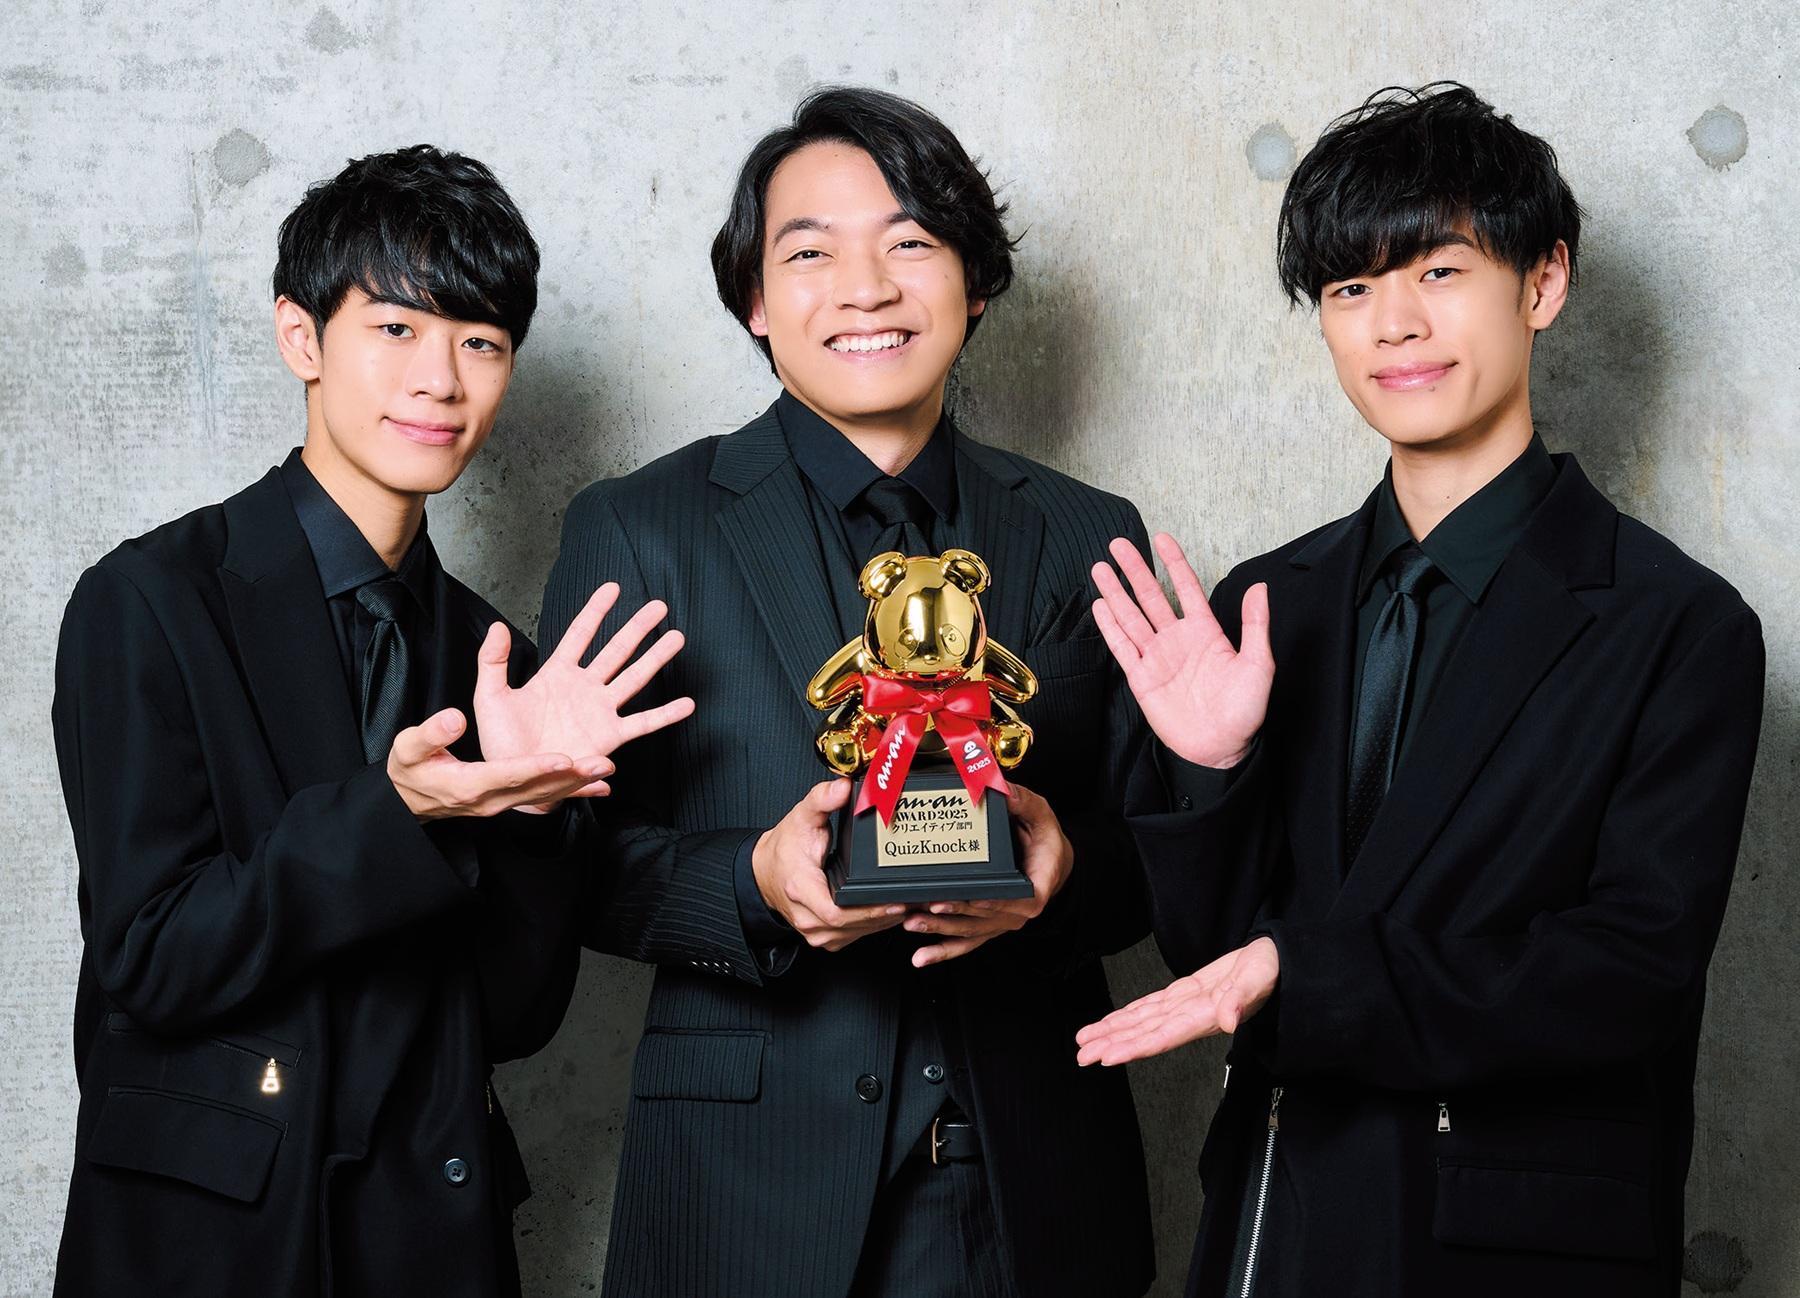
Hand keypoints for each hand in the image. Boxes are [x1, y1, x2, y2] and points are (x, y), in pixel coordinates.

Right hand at [388, 707, 614, 821]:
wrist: (409, 801)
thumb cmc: (410, 770)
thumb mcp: (410, 748)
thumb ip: (432, 734)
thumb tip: (454, 718)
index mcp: (468, 784)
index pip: (509, 775)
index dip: (537, 767)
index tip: (562, 758)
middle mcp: (491, 799)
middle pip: (537, 788)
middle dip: (572, 777)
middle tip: (602, 764)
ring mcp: (502, 804)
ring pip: (546, 794)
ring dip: (579, 783)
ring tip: (607, 769)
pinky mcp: (509, 801)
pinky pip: (546, 798)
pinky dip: (574, 794)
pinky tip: (599, 789)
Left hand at [474, 583, 695, 805]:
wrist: (515, 780)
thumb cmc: (502, 742)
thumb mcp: (490, 697)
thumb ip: (492, 661)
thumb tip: (497, 626)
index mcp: (557, 675)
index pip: (580, 634)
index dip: (597, 610)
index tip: (614, 589)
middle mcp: (584, 689)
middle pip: (616, 651)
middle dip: (638, 628)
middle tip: (659, 607)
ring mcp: (599, 712)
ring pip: (634, 679)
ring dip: (655, 659)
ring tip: (676, 639)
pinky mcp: (609, 738)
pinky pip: (642, 723)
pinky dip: (665, 715)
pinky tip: (686, 704)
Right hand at [752, 780, 905, 950]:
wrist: (765, 871)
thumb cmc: (785, 848)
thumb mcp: (801, 817)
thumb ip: (822, 799)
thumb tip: (843, 787)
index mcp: (801, 888)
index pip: (835, 912)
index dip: (867, 911)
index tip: (893, 902)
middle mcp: (806, 916)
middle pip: (852, 924)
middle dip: (885, 914)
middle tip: (915, 901)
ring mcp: (815, 931)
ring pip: (856, 933)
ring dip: (884, 921)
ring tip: (913, 906)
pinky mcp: (824, 936)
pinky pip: (853, 935)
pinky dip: (875, 925)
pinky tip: (893, 912)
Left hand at [902, 782, 1073, 966]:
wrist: (1053, 861)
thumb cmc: (1046, 839)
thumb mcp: (1042, 815)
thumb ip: (1025, 803)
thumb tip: (1004, 789)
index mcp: (1036, 887)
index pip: (1018, 901)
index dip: (995, 902)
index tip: (974, 898)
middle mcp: (1018, 911)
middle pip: (986, 918)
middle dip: (955, 913)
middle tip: (928, 905)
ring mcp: (1001, 921)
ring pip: (970, 932)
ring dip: (940, 930)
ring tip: (913, 924)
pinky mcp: (987, 926)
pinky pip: (965, 942)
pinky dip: (942, 951)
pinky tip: (921, 958)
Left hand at [1074, 936, 1279, 1065]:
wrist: (1277, 960)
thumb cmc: (1271, 971)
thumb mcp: (1258, 980)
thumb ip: (1240, 999)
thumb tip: (1228, 1020)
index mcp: (1204, 1016)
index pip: (1162, 1036)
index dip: (1134, 1047)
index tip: (1107, 1057)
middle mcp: (1190, 1016)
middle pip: (1144, 1033)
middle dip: (1112, 1044)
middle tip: (1081, 1055)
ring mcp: (1185, 1006)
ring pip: (1142, 1021)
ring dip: (1114, 1031)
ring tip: (1085, 1040)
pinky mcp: (1185, 993)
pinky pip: (1151, 1006)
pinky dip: (1129, 1014)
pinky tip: (1113, 1020)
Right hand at [1090, 533, 1272, 767]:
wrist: (1220, 748)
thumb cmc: (1244, 711)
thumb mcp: (1258, 664)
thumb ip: (1255, 625)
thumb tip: (1260, 588)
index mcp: (1206, 633)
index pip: (1186, 588)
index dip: (1174, 563)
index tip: (1161, 539)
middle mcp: (1178, 640)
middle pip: (1151, 597)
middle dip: (1134, 570)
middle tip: (1118, 544)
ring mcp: (1157, 658)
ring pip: (1131, 617)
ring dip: (1116, 593)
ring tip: (1100, 568)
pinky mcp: (1142, 678)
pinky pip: (1123, 648)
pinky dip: (1110, 627)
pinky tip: (1101, 607)